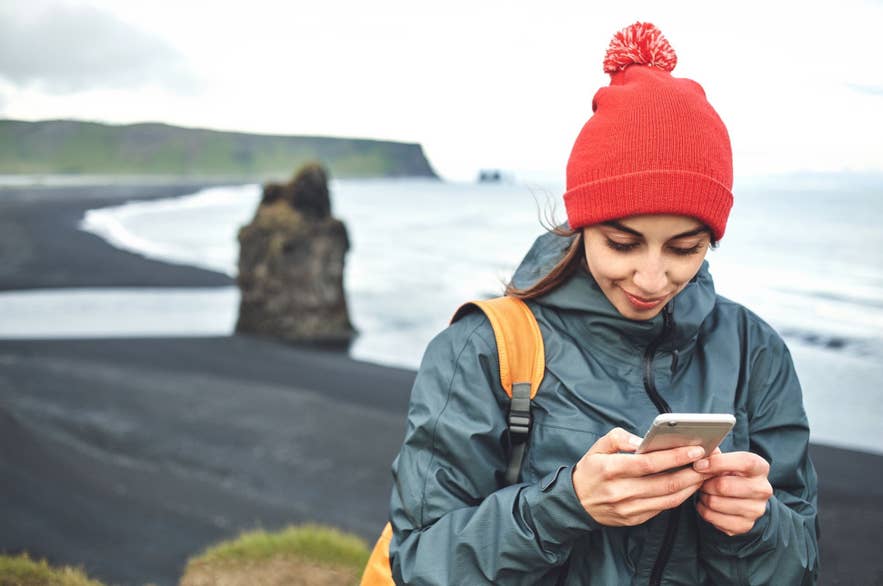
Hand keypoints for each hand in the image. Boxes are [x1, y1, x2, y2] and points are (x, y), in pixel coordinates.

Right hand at [572, 427, 710, 526]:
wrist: (576, 503)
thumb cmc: (590, 470)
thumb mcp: (597, 447)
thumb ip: (619, 438)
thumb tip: (644, 441)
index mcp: (610, 469)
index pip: (650, 463)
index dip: (675, 457)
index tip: (695, 449)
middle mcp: (620, 491)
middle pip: (665, 483)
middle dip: (692, 472)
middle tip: (708, 463)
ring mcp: (628, 508)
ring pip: (668, 499)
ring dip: (690, 487)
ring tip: (703, 474)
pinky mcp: (634, 520)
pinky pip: (662, 508)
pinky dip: (678, 497)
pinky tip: (687, 486)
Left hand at [693, 451, 772, 535]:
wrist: (743, 500)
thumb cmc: (731, 474)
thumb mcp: (727, 461)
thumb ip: (715, 455)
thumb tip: (701, 453)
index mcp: (760, 467)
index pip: (744, 462)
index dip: (718, 463)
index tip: (699, 465)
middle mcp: (763, 489)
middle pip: (724, 486)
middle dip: (706, 483)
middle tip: (701, 481)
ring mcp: (756, 510)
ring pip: (715, 503)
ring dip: (703, 497)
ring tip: (705, 492)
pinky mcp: (745, 525)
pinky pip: (713, 518)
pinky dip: (703, 510)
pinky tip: (706, 504)